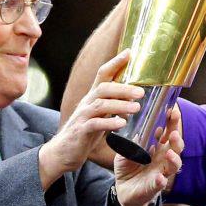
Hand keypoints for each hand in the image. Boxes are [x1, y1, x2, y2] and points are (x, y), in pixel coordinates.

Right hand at [39, 51, 141, 189]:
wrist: (62, 153)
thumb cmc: (85, 132)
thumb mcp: (101, 115)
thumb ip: (114, 105)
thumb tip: (135, 98)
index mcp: (93, 97)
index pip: (103, 75)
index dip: (115, 63)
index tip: (129, 52)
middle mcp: (86, 103)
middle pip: (103, 88)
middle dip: (123, 88)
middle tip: (142, 92)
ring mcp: (82, 117)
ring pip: (100, 105)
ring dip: (120, 105)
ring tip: (137, 107)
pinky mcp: (80, 131)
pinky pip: (94, 124)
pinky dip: (109, 122)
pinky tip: (122, 123)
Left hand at [114, 106, 183, 205]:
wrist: (124, 189)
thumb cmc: (128, 166)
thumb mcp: (126, 151)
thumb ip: (131, 141)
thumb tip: (135, 128)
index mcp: (159, 146)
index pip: (169, 131)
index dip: (172, 121)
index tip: (173, 110)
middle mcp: (164, 157)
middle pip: (177, 146)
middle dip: (177, 138)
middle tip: (173, 132)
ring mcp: (162, 171)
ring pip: (175, 164)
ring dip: (174, 158)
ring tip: (169, 152)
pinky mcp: (156, 185)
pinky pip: (161, 183)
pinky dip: (161, 180)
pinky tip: (159, 177)